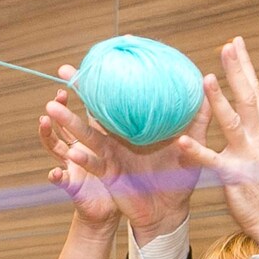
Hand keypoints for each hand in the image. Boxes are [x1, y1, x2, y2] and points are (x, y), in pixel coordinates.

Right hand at [44, 64, 210, 238]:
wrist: (170, 210)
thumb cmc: (179, 177)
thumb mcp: (192, 143)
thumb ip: (198, 117)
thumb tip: (206, 82)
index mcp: (134, 124)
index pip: (118, 93)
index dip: (112, 72)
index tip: (107, 47)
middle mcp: (117, 135)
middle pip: (92, 108)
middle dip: (76, 89)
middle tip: (63, 71)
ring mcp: (109, 154)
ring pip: (84, 135)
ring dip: (68, 122)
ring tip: (52, 109)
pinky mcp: (107, 174)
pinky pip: (92, 166)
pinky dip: (82, 160)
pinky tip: (72, 153)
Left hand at [175, 36, 258, 247]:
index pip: (254, 91)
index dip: (245, 67)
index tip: (236, 42)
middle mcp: (257, 138)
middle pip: (249, 97)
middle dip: (238, 70)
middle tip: (228, 45)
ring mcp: (247, 155)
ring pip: (232, 122)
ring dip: (219, 100)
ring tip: (206, 78)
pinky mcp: (234, 176)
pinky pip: (213, 161)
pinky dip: (198, 150)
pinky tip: (182, 140)